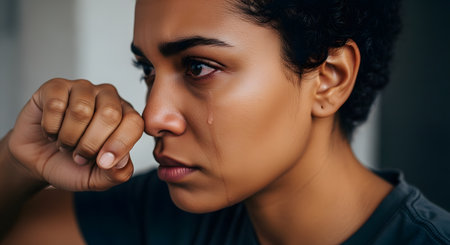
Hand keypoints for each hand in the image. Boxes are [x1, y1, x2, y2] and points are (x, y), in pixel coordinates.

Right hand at [7, 78, 143, 190]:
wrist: (38, 161)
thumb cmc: (73, 165)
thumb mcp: (98, 178)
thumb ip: (117, 174)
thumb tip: (122, 161)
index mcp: (126, 116)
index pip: (134, 122)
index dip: (120, 144)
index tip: (103, 163)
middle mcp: (108, 98)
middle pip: (109, 114)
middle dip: (90, 144)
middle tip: (79, 156)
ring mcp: (83, 89)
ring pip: (81, 110)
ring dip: (68, 138)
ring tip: (65, 144)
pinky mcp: (56, 87)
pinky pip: (55, 105)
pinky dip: (50, 128)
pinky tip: (50, 131)